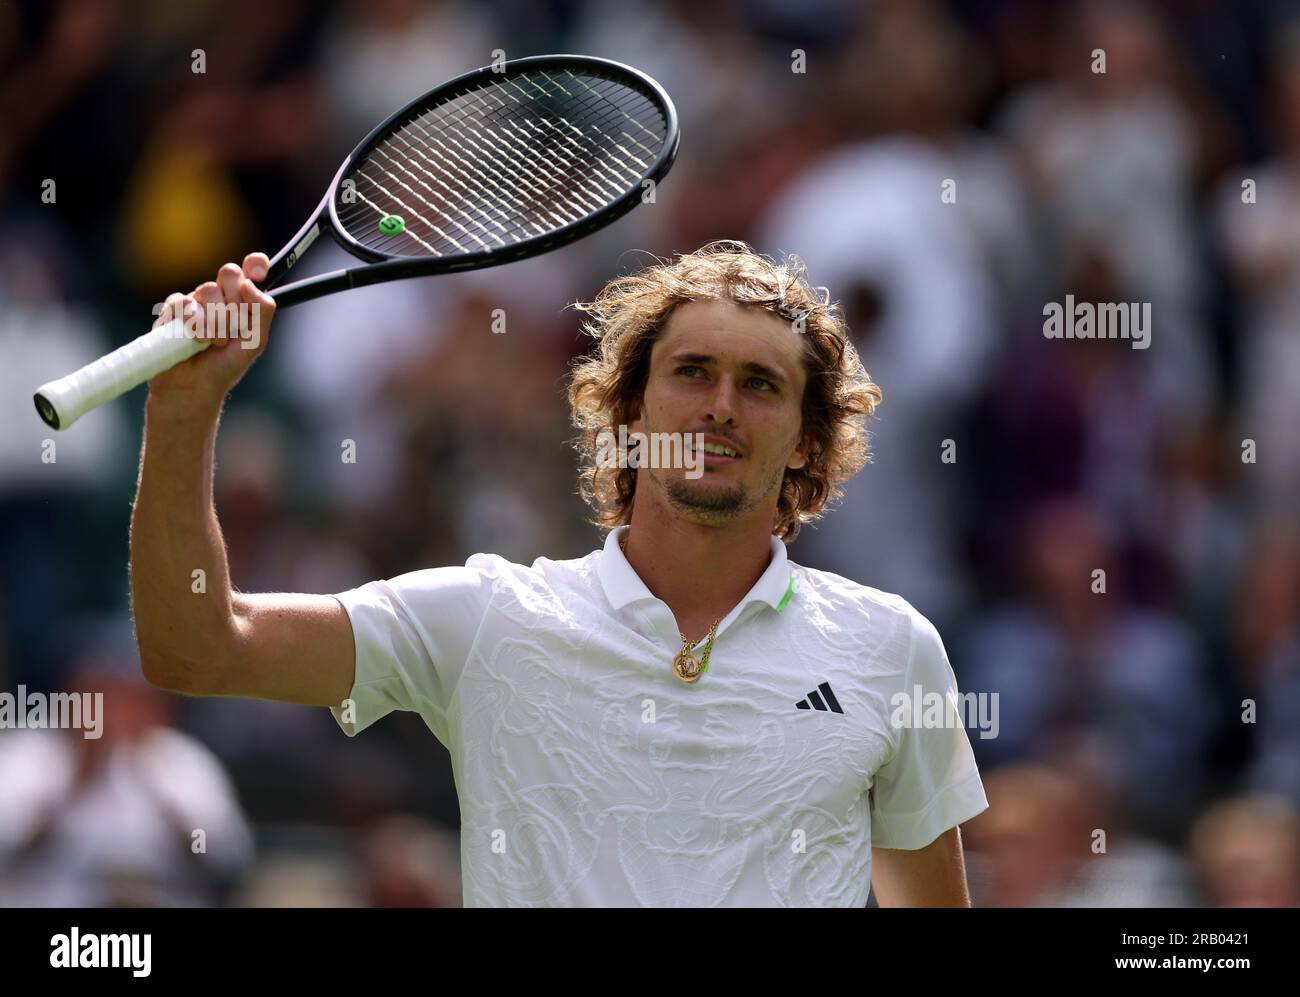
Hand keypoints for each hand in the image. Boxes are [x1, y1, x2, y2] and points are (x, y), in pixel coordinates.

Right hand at [146, 253, 276, 408]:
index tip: (258, 274)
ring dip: (216, 321)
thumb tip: (250, 284)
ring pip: (209, 289)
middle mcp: (220, 296)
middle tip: (234, 325)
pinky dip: (194, 324)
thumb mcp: (256, 341)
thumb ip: (263, 311)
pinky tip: (195, 340)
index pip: (251, 269)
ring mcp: (196, 300)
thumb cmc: (226, 365)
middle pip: (230, 273)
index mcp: (242, 300)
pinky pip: (184, 302)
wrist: (195, 386)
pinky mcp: (173, 308)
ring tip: (213, 342)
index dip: (256, 264)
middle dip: (235, 301)